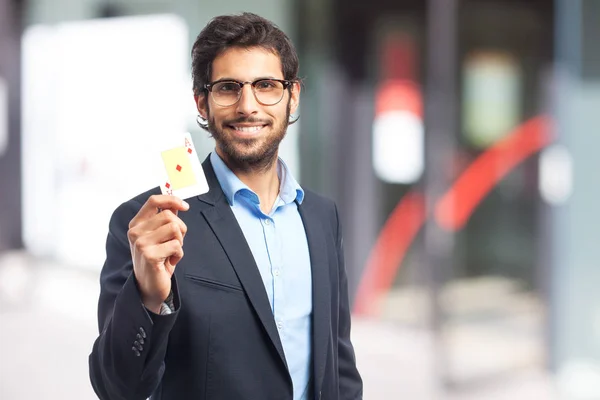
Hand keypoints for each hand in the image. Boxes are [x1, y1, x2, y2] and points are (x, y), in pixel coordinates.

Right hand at [127, 195, 188, 313]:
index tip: (185, 206)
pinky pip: (176, 245)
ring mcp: (140, 243)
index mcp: (136, 224)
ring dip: (180, 242)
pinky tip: (170, 261)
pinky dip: (179, 254)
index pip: (153, 200)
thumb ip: (166, 219)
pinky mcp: (149, 255)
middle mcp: (135, 231)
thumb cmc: (157, 259)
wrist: (150, 286)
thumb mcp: (160, 236)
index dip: (172, 200)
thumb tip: (177, 203)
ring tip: (171, 252)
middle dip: (180, 228)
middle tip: (176, 242)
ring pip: (174, 228)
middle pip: (169, 215)